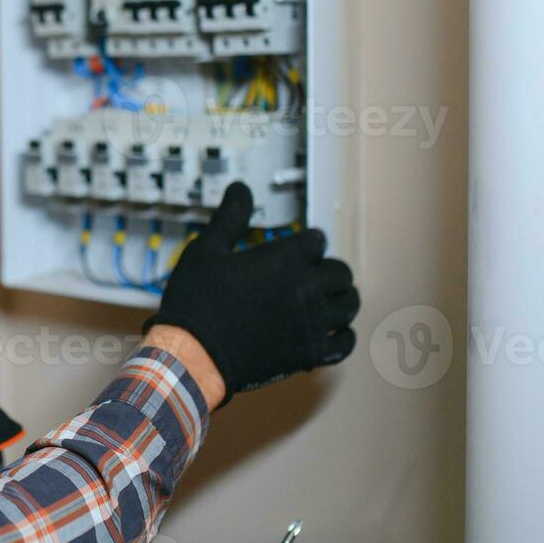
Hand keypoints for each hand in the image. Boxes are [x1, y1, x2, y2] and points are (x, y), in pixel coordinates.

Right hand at [143, 182, 359, 409]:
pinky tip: (332, 331)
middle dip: (327, 268)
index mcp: (285, 260)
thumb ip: (230, 217)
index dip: (306, 242)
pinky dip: (343, 335)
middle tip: (311, 272)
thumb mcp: (206, 250)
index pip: (316, 241)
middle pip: (340, 272)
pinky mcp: (310, 353)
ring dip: (340, 298)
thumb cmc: (197, 300)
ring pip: (349, 304)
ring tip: (326, 298)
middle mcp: (307, 290)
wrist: (193, 355)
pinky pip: (345, 343)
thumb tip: (241, 188)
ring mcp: (312, 324)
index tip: (296, 247)